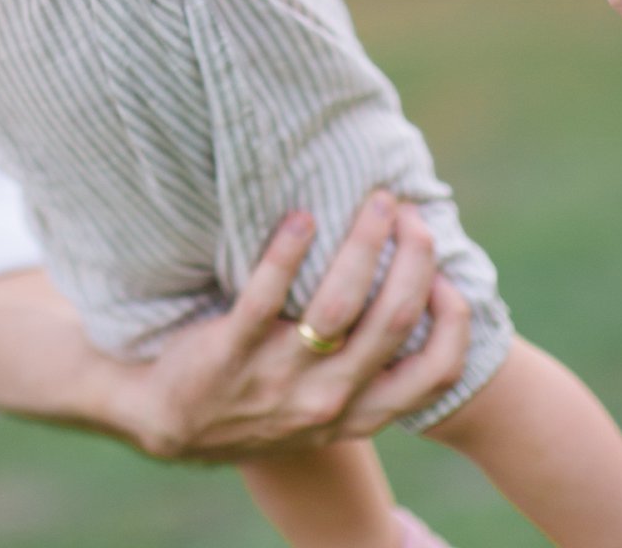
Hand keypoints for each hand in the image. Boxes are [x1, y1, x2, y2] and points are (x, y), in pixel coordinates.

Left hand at [107, 193, 468, 460]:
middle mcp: (327, 400)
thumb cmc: (258, 398)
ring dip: (364, 244)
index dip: (453, 319)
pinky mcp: (231, 351)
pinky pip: (266, 295)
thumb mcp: (323, 408)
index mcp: (358, 412)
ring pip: (339, 305)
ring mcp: (280, 377)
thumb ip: (364, 371)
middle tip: (408, 211)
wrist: (168, 421)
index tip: (446, 274)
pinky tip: (302, 217)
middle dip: (413, 258)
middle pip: (393, 320)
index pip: (434, 373)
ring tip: (376, 201)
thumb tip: (412, 296)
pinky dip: (288, 251)